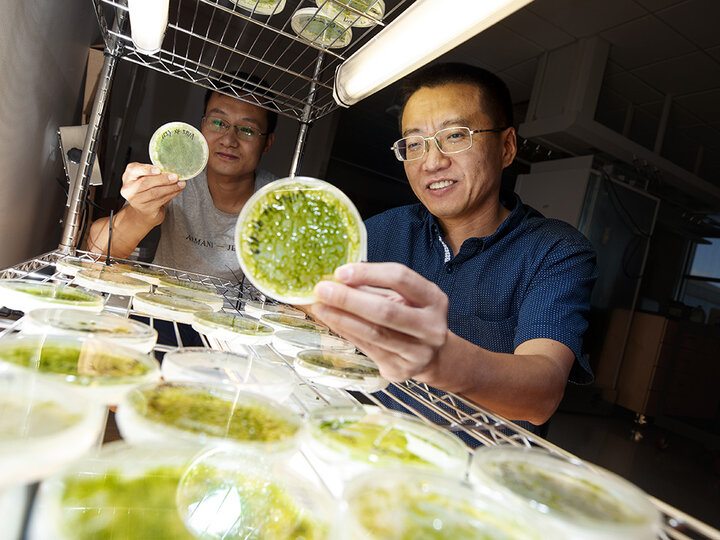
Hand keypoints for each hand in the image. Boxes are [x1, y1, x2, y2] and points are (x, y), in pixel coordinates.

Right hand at [119, 163, 184, 226]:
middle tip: (175, 177)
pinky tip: (178, 190)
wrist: (143, 212)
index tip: (159, 169)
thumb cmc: (147, 192)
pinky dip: (172, 194)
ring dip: (171, 187)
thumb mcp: (147, 180)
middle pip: (145, 182)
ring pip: (155, 192)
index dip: (146, 169)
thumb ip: (155, 174)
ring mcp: (136, 200)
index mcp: (128, 177)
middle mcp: (129, 189)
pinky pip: (160, 200)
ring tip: (181, 183)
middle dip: (163, 179)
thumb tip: (172, 170)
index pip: (134, 169)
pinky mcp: (146, 209)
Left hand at [310, 262, 448, 381]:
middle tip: (322, 290)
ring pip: (374, 332)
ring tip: (320, 307)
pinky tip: (332, 323)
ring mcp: (419, 352)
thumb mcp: (403, 298)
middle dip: (349, 299)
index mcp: (434, 299)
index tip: (341, 272)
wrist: (432, 356)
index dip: (369, 273)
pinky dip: (347, 333)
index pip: (401, 278)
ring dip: (341, 318)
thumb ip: (374, 289)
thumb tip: (336, 280)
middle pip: (385, 310)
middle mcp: (431, 326)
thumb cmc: (411, 318)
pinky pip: (368, 348)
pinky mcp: (402, 370)